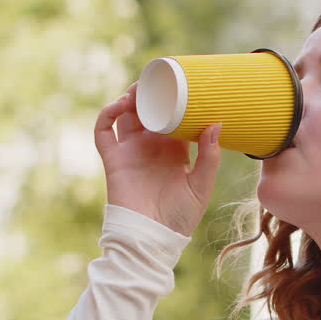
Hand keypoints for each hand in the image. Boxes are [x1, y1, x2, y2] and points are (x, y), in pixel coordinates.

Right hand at [93, 83, 222, 236]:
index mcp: (174, 149)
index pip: (173, 116)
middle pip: (146, 110)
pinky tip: (119, 106)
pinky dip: (107, 114)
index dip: (175, 99)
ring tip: (139, 89)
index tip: (183, 81)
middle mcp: (151, 146)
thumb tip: (216, 123)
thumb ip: (209, 156)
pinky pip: (104, 131)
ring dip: (129, 97)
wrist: (152, 239)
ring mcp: (130, 151)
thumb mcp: (202, 186)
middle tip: (158, 80)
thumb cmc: (180, 218)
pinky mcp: (113, 159)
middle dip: (150, 93)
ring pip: (124, 115)